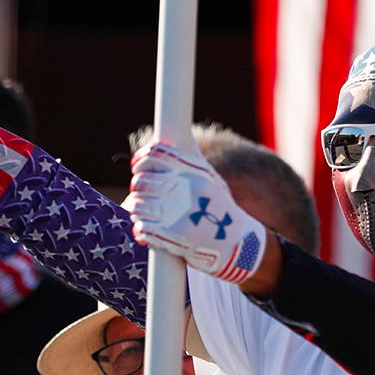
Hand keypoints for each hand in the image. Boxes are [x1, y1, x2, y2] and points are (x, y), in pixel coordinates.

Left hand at [126, 143, 267, 283]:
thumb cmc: (219, 206)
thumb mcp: (211, 178)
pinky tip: (146, 230)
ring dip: (137, 209)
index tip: (138, 166)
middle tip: (142, 193)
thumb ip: (192, 158)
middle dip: (138, 188)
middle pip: (141, 181)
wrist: (237, 242)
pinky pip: (142, 228)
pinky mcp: (174, 235)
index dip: (141, 159)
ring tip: (143, 212)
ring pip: (138, 204)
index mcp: (193, 170)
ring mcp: (179, 212)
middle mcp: (185, 187)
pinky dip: (141, 230)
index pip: (155, 154)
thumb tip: (184, 133)